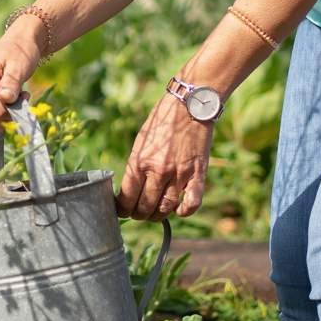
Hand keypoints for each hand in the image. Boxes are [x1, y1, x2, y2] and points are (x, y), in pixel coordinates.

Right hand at [0, 19, 42, 132]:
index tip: (24, 96)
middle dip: (10, 113)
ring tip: (15, 97)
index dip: (12, 109)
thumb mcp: (18, 65)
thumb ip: (11, 83)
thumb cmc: (18, 53)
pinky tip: (8, 104)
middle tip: (21, 96)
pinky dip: (1, 119)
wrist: (16, 45)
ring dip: (7, 116)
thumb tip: (4, 99)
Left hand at [118, 92, 212, 219]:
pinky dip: (185, 211)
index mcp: (139, 162)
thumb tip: (130, 190)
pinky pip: (192, 203)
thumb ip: (136, 166)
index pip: (126, 200)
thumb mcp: (141, 142)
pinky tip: (179, 209)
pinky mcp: (197, 173)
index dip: (122, 210)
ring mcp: (179, 174)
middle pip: (144, 208)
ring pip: (165, 209)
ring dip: (158, 215)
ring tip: (155, 212)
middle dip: (138, 214)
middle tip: (138, 212)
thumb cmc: (162, 121)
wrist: (189, 104)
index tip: (122, 209)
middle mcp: (158, 171)